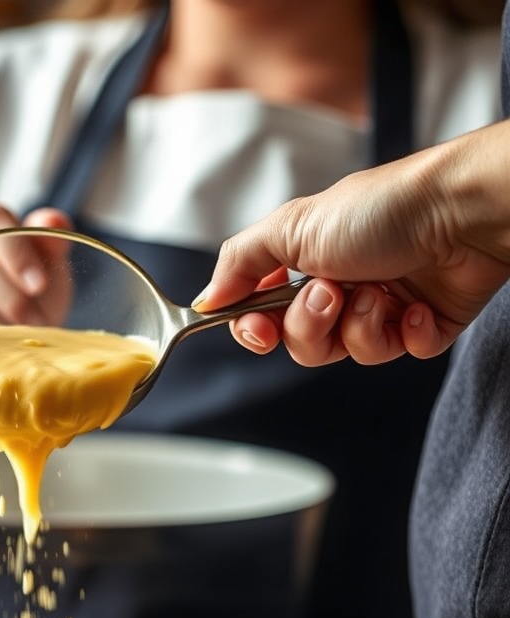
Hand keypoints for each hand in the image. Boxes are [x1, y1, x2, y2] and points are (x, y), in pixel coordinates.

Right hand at [0, 200, 74, 326]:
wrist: (8, 333)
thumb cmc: (29, 292)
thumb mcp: (48, 265)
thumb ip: (52, 241)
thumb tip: (54, 220)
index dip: (17, 252)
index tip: (39, 285)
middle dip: (14, 300)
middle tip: (37, 323)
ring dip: (2, 326)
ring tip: (22, 339)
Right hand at [192, 121, 509, 365]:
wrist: (463, 213)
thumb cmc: (383, 209)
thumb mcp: (291, 226)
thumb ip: (239, 263)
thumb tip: (206, 299)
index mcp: (306, 261)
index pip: (263, 315)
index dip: (256, 330)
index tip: (259, 328)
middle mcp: (342, 285)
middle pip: (302, 343)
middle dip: (312, 325)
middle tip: (331, 292)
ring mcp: (384, 308)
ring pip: (349, 354)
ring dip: (360, 326)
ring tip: (380, 293)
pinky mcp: (425, 327)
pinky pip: (401, 355)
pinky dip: (408, 334)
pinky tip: (419, 306)